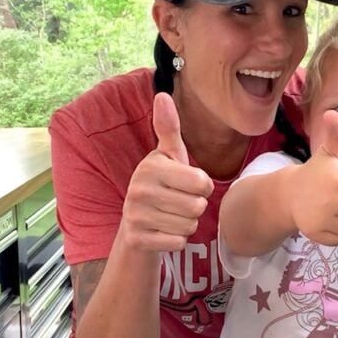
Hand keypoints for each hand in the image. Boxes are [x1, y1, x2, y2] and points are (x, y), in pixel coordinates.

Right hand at [121, 92, 213, 252]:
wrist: (135, 225)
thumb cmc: (161, 186)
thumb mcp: (168, 156)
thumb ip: (169, 128)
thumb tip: (162, 94)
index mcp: (151, 166)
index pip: (203, 183)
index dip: (202, 187)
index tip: (187, 185)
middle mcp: (139, 189)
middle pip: (198, 207)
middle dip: (195, 208)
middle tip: (178, 203)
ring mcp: (135, 215)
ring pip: (189, 226)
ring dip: (186, 224)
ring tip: (170, 215)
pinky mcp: (137, 239)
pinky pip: (178, 243)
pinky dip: (176, 240)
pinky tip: (164, 231)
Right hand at [291, 111, 337, 245]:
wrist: (290, 195)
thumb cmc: (316, 173)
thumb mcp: (328, 154)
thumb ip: (336, 136)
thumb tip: (332, 112)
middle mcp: (331, 200)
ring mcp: (323, 219)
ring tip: (334, 208)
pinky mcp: (317, 234)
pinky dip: (337, 232)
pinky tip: (327, 220)